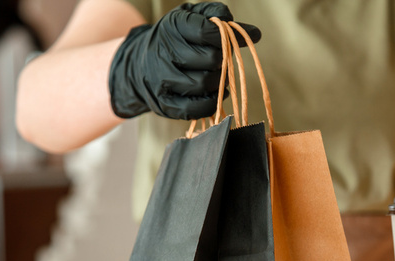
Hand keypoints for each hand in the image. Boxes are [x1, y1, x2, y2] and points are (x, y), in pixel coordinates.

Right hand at [108, 2, 260, 119]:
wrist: (140, 64)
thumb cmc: (176, 39)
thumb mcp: (192, 18)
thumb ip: (219, 18)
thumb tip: (255, 33)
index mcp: (173, 26)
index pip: (208, 31)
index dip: (224, 38)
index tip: (227, 40)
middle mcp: (164, 52)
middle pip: (210, 60)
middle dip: (223, 61)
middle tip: (220, 62)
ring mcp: (162, 80)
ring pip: (204, 84)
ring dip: (219, 83)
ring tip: (217, 77)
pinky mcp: (165, 104)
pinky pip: (195, 108)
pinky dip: (211, 103)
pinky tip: (214, 94)